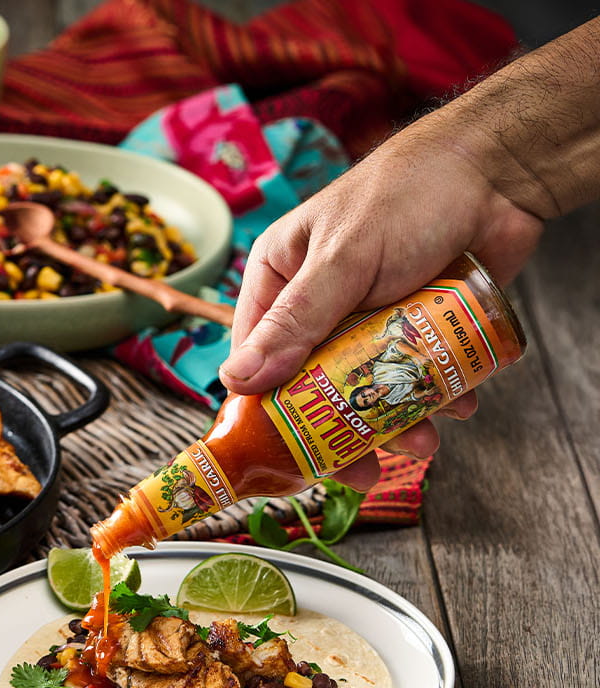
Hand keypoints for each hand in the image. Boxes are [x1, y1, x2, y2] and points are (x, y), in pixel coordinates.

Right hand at [219, 125, 541, 489]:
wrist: (496, 173)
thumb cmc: (405, 195)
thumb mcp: (342, 261)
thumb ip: (295, 322)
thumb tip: (237, 381)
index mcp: (281, 282)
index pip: (257, 358)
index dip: (270, 410)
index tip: (291, 455)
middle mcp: (320, 305)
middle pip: (314, 384)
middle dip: (342, 427)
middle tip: (366, 467)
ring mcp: (370, 318)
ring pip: (369, 386)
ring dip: (397, 419)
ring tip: (427, 438)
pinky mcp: (417, 326)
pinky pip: (416, 375)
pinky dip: (436, 397)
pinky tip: (459, 405)